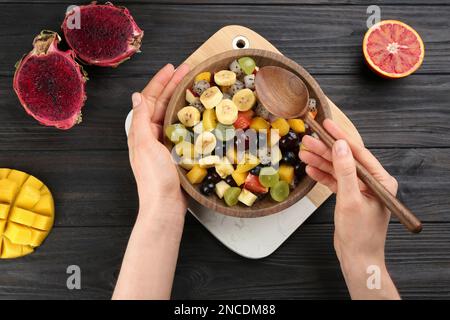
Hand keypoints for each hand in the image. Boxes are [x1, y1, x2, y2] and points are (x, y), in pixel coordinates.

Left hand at [128, 63, 189, 221]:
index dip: (160, 81)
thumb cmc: (154, 177)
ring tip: (194, 85)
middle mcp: (152, 134)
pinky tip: (198, 112)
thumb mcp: (145, 145)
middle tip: (188, 70)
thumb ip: (141, 120)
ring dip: (182, 99)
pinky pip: (183, 128)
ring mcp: (165, 143)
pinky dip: (189, 117)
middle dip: (174, 85)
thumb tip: (136, 96)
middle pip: (163, 104)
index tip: (172, 67)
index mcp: (142, 131)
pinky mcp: (177, 151)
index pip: (149, 99)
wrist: (166, 205)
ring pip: (174, 114)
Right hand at [300, 119, 399, 298]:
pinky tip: (311, 168)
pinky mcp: (349, 196)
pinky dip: (322, 174)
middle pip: (345, 159)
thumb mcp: (350, 199)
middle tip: (308, 140)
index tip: (326, 125)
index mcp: (380, 180)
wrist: (357, 258)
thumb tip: (340, 146)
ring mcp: (359, 189)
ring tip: (304, 152)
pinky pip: (334, 180)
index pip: (358, 152)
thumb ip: (345, 171)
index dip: (340, 138)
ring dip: (321, 161)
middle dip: (325, 149)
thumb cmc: (360, 234)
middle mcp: (371, 182)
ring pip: (337, 168)